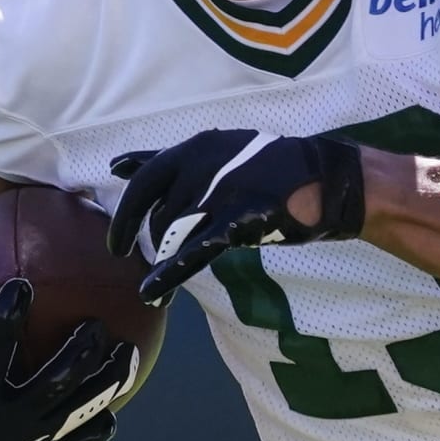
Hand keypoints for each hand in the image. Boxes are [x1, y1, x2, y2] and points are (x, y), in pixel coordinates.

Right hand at [0, 275, 132, 440]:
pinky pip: (83, 439)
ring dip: (109, 380)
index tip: (21, 284)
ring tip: (130, 349)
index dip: (8, 315)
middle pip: (55, 382)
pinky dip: (102, 420)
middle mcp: (6, 424)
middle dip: (80, 351)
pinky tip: (118, 395)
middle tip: (97, 324)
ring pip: (81, 410)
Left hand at [106, 130, 365, 302]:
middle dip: (143, 239)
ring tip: (156, 285)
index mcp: (194, 149)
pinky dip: (168, 274)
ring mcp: (220, 192)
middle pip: (157, 212)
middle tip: (131, 259)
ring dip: (162, 261)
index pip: (144, 180)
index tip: (116, 240)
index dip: (126, 213)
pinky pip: (194, 250)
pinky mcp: (238, 221)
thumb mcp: (212, 152)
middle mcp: (201, 166)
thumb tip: (117, 165)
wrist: (322, 177)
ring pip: (174, 233)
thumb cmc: (264, 166)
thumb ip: (164, 160)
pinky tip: (152, 291)